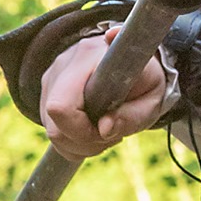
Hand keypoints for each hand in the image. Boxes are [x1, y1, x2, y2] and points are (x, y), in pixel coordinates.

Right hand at [40, 27, 167, 160]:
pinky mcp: (48, 89)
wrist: (134, 60)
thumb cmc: (145, 81)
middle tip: (111, 133)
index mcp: (92, 57)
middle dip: (84, 140)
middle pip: (54, 121)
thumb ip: (132, 116)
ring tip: (106, 130)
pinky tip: (93, 129)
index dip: (83, 129)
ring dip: (80, 143)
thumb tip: (103, 130)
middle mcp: (65, 63)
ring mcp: (52, 76)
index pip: (63, 105)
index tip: (109, 127)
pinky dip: (73, 140)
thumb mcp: (152, 99)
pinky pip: (53, 129)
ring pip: (52, 130)